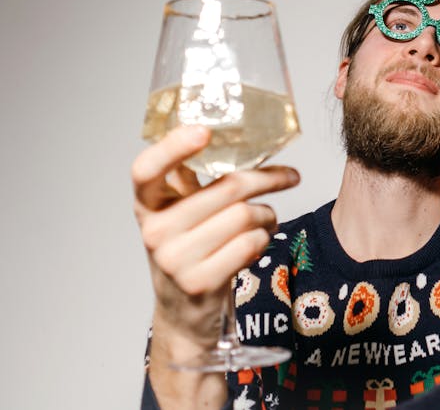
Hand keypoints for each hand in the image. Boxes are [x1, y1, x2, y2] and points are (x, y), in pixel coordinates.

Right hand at [132, 125, 299, 347]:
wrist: (184, 313)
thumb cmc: (190, 250)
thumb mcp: (179, 213)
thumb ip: (190, 178)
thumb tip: (222, 133)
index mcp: (147, 205)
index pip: (146, 170)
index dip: (172, 147)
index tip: (203, 130)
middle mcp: (155, 231)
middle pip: (227, 188)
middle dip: (267, 179)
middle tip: (290, 176)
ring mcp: (174, 260)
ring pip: (245, 215)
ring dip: (268, 215)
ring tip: (267, 220)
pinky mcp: (199, 282)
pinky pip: (250, 244)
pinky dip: (264, 239)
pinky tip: (258, 242)